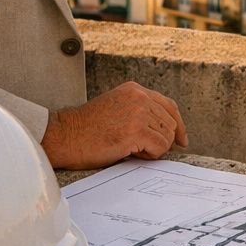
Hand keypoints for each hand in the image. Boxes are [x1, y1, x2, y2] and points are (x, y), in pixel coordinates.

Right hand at [41, 82, 187, 168]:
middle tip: (139, 149)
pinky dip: (149, 155)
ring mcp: (138, 113)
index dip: (179, 125)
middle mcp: (139, 97)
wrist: (63, 135)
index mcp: (134, 90)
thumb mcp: (116, 109)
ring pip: (167, 137)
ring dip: (152, 148)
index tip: (182, 140)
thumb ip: (140, 112)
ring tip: (129, 148)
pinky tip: (129, 152)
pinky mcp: (135, 131)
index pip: (169, 106)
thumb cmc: (86, 129)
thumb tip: (169, 133)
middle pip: (171, 124)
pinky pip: (159, 148)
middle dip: (161, 141)